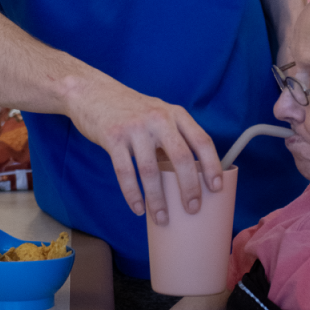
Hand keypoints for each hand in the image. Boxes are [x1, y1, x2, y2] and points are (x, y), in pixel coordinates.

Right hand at [62, 75, 222, 223]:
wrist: (93, 92)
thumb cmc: (130, 110)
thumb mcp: (158, 114)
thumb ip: (173, 137)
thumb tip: (188, 176)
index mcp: (176, 114)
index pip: (202, 140)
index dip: (212, 165)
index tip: (216, 187)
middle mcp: (159, 118)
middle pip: (181, 158)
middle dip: (189, 188)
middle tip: (192, 208)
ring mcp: (135, 128)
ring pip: (151, 170)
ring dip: (157, 199)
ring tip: (162, 218)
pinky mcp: (113, 137)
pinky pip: (125, 172)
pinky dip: (132, 194)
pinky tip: (137, 209)